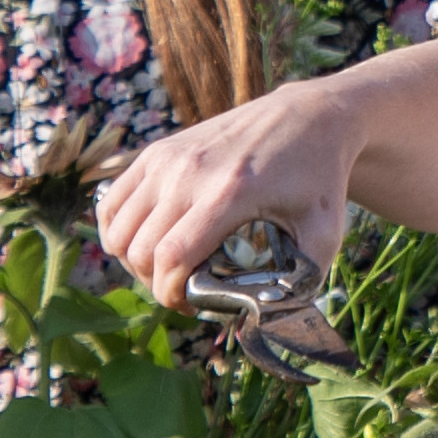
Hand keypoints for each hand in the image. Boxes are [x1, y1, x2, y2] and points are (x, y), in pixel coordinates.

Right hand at [97, 76, 368, 307]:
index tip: (191, 306)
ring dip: (133, 261)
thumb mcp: (326, 232)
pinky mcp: (158, 150)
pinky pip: (112, 202)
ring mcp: (168, 158)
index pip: (171, 257)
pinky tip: (146, 242)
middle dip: (155, 284)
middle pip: (140, 249)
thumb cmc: (319, 178)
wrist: (308, 116)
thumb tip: (264, 321)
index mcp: (229, 193)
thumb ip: (303, 281)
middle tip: (184, 291)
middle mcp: (189, 172)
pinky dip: (118, 231)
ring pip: (118, 229)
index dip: (170, 295)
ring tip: (165, 269)